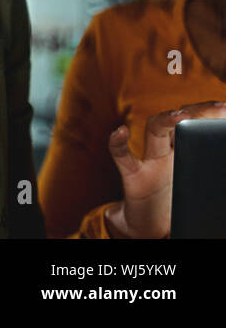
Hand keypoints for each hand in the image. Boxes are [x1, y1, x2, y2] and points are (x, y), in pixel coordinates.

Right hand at [105, 100, 225, 237]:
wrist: (149, 224)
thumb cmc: (176, 203)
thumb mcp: (197, 184)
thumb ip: (208, 168)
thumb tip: (221, 152)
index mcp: (185, 152)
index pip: (197, 125)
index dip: (211, 116)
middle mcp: (168, 151)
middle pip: (178, 122)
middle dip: (196, 111)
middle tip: (217, 108)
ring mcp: (149, 161)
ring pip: (154, 131)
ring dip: (165, 121)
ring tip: (180, 115)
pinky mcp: (133, 176)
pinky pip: (123, 156)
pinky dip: (118, 143)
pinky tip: (121, 132)